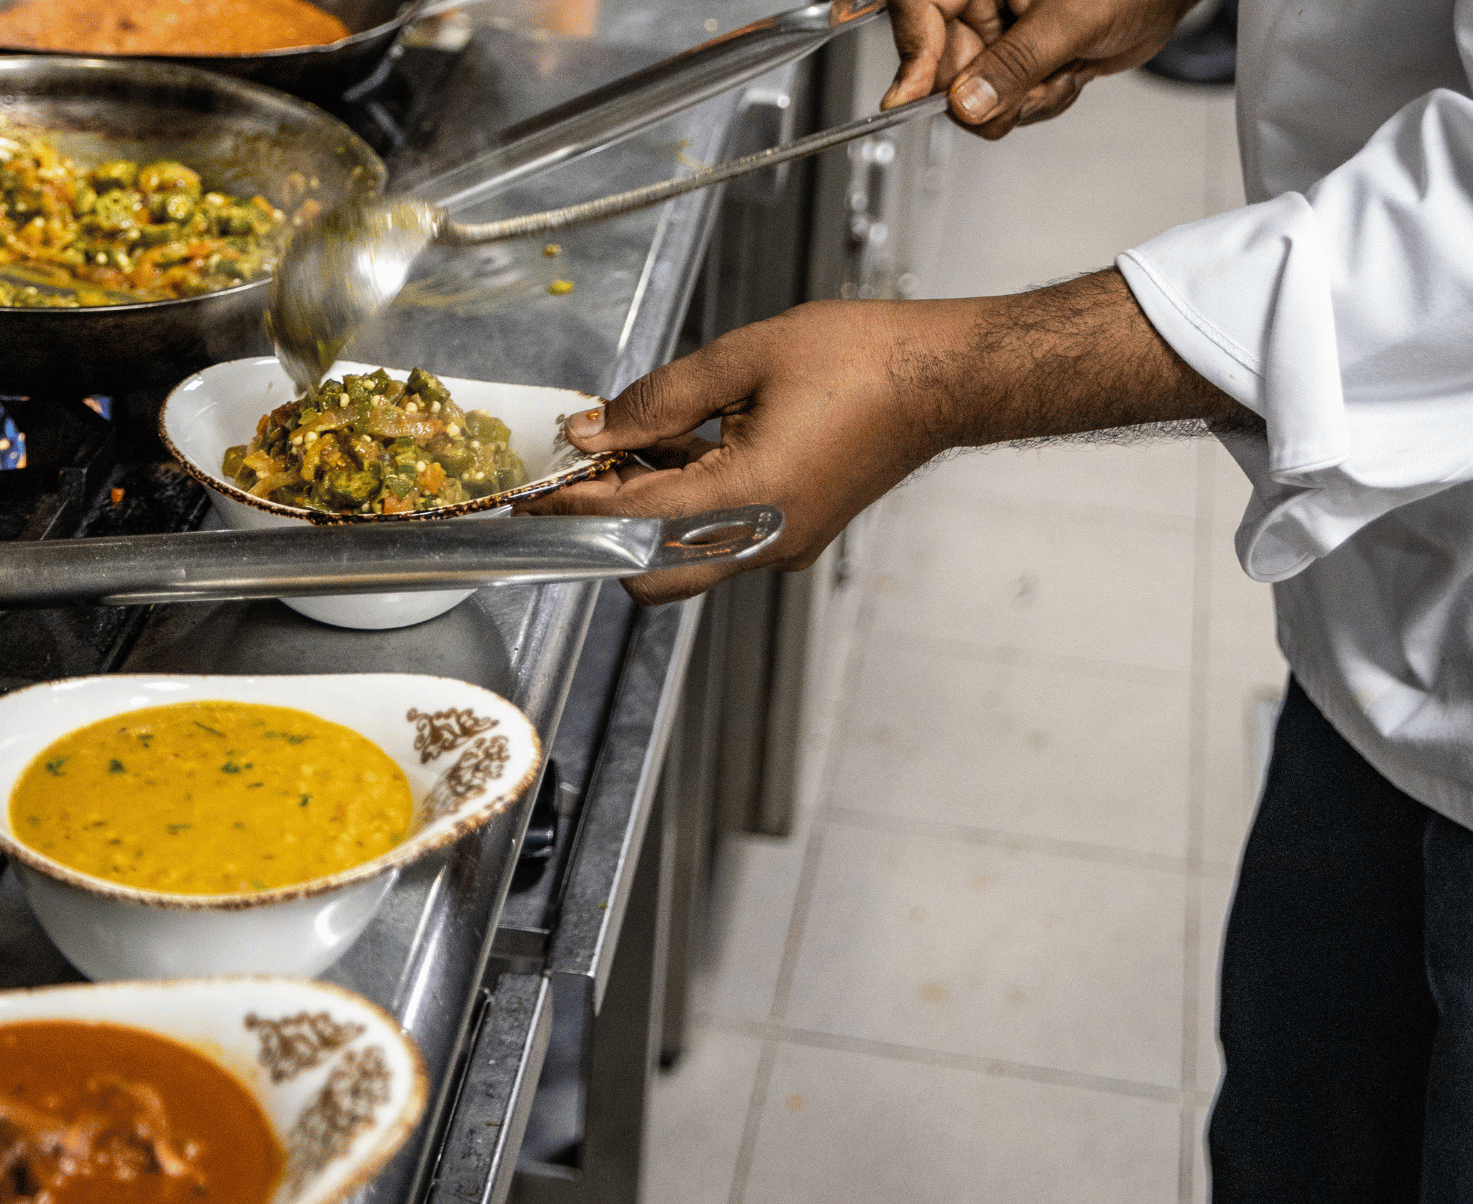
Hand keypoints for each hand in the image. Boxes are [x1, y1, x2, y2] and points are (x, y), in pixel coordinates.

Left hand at [520, 298, 981, 602]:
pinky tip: (688, 444)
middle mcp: (764, 541)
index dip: (569, 508)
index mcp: (749, 498)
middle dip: (603, 528)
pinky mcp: (794, 538)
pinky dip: (686, 505)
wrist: (944, 379)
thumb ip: (657, 400)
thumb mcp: (744, 358)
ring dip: (645, 511)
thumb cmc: (861, 360)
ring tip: (640, 439)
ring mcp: (781, 548)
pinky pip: (719, 541)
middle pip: (648, 575)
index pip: (628, 521)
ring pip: (681, 561)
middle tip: (581, 470)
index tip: (528, 496)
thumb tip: (592, 431)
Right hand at [881, 0, 1198, 138]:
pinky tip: (1066, 76)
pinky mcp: (1015, 59)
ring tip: (1061, 74)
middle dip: (984, 94)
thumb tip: (968, 103)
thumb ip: (1016, 62)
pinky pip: (1004, 101)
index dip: (911, 52)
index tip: (911, 97)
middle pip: (941, 62)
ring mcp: (996, 31)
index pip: (918, 6)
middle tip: (1021, 96)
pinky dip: (1037, 102)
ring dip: (1020, 101)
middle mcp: (981, 0)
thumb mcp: (1070, 21)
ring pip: (974, 92)